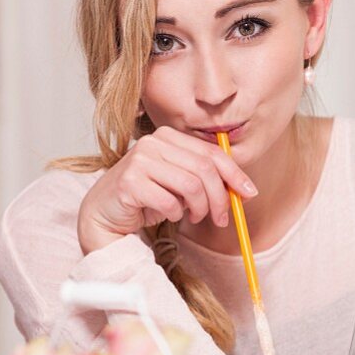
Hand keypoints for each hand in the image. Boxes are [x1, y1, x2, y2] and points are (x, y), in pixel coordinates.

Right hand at [77, 126, 257, 253]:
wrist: (105, 215)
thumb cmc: (145, 199)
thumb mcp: (179, 185)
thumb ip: (204, 178)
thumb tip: (244, 188)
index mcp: (167, 136)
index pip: (211, 152)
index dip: (234, 174)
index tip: (249, 193)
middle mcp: (153, 143)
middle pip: (205, 169)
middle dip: (220, 198)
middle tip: (221, 218)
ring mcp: (139, 160)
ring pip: (191, 186)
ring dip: (199, 208)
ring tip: (193, 217)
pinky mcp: (129, 182)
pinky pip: (169, 201)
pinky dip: (174, 214)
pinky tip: (166, 215)